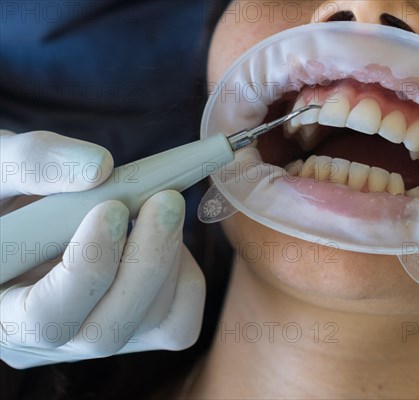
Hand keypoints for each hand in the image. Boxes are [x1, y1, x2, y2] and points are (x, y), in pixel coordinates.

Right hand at [1, 131, 204, 367]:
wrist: (31, 213)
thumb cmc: (8, 194)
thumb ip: (33, 163)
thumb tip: (100, 167)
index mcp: (3, 312)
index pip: (46, 319)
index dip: (87, 268)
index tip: (113, 208)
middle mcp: (49, 341)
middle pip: (108, 330)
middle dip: (146, 261)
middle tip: (166, 200)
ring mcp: (97, 337)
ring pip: (152, 323)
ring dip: (169, 257)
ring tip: (160, 205)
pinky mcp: (137, 329)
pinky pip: (178, 318)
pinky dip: (183, 273)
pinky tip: (164, 235)